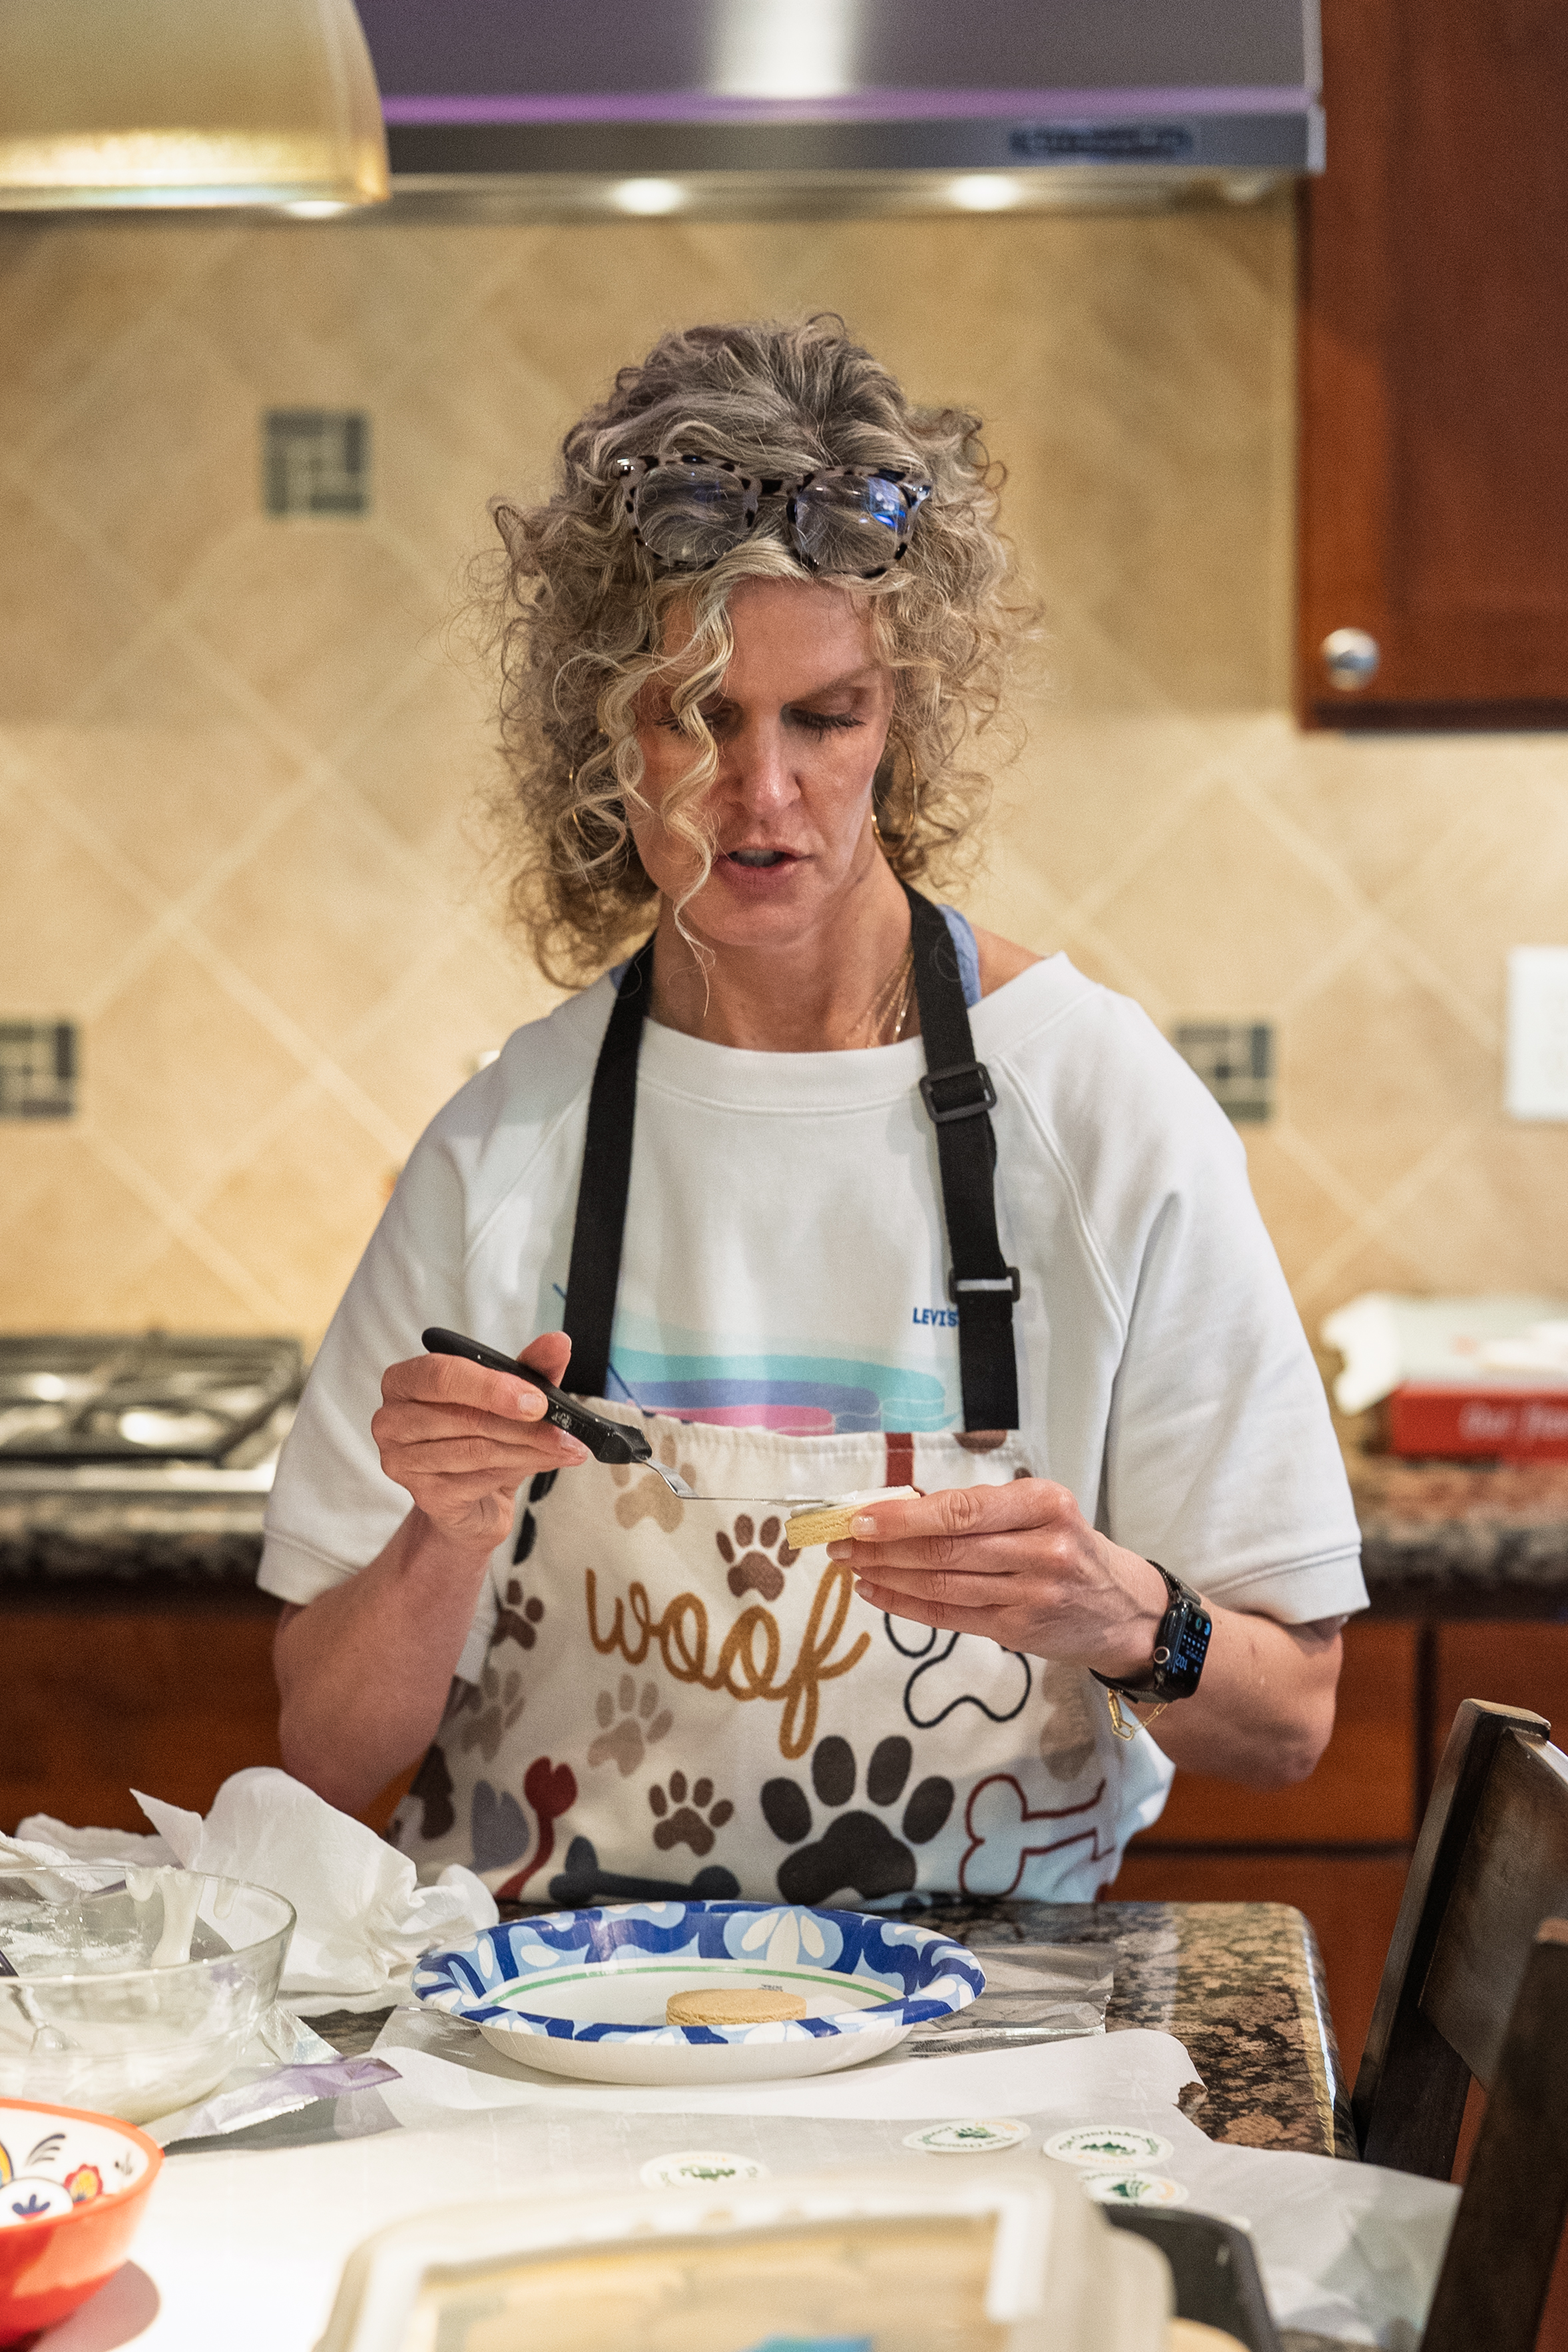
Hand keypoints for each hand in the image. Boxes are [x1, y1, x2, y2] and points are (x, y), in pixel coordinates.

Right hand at [370, 1330, 589, 1553]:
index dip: (491, 1386)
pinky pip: (478, 1479)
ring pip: (476, 1450)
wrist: (474, 1496)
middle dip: (523, 1425)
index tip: (537, 1400)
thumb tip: (557, 1342)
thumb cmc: (484, 1433)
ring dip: (529, 1449)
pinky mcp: (425, 1496)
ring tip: (564, 1447)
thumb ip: (532, 1366)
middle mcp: (392, 1420)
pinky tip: (542, 1463)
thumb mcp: (511, 1394)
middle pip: (462, 1417)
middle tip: (566, 1430)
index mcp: (405, 1381)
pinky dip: (518, 1470)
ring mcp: (402, 1462)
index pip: (440, 1375)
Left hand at [828, 1478, 1171, 1679]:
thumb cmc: (1071, 1548)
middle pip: (946, 1549)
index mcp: (1046, 1504)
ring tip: (849, 1566)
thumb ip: (981, 1510)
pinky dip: (905, 1604)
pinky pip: (950, 1616)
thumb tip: (898, 1506)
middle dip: (883, 1545)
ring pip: (943, 1584)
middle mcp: (1043, 1549)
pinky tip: (875, 1593)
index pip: (962, 1510)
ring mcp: (1032, 1594)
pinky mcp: (1019, 1630)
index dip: (904, 1516)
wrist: (1126, 1611)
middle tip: (839, 1541)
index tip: (860, 1516)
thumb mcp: (1042, 1512)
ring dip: (886, 1575)